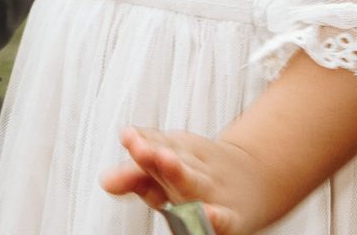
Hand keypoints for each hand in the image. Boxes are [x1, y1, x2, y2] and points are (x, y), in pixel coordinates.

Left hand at [100, 126, 272, 234]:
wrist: (250, 179)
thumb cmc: (194, 177)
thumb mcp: (163, 173)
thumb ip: (133, 177)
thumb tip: (106, 181)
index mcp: (172, 159)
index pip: (153, 151)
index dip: (141, 144)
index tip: (129, 137)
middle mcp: (190, 174)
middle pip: (171, 162)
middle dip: (154, 156)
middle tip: (140, 148)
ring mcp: (209, 193)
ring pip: (192, 182)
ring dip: (179, 173)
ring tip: (165, 162)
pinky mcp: (229, 218)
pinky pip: (222, 219)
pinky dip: (215, 217)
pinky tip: (208, 215)